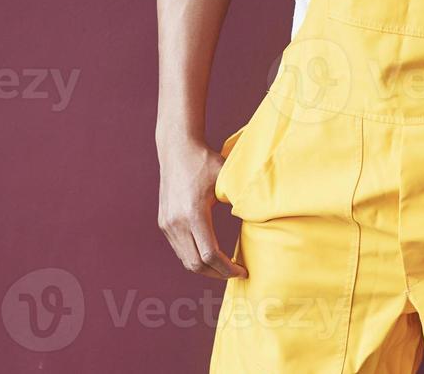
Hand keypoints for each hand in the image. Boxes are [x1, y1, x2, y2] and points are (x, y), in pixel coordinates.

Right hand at [156, 137, 248, 279]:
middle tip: (236, 272)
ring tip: (224, 267)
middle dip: (217, 273)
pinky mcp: (164, 223)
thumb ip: (240, 201)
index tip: (242, 270)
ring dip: (205, 268)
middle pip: (196, 264)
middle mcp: (176, 223)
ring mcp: (167, 224)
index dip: (227, 268)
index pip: (210, 255)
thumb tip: (259, 220)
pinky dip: (195, 257)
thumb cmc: (205, 161)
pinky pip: (179, 250)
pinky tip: (210, 255)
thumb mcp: (227, 180)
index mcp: (193, 213)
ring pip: (186, 260)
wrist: (177, 149)